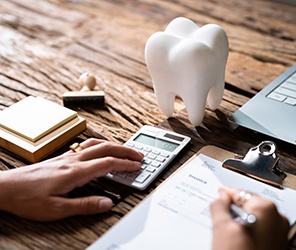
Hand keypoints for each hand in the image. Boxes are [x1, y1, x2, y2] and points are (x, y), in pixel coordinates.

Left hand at [0, 138, 143, 220]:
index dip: (125, 165)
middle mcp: (73, 160)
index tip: (138, 166)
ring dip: (114, 146)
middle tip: (139, 155)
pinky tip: (100, 150)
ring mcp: (67, 157)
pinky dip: (101, 146)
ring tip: (125, 150)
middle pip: (106, 148)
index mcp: (75, 172)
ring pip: (96, 144)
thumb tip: (108, 203)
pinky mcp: (61, 158)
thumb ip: (85, 205)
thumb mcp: (57, 209)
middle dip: (125, 151)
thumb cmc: (28, 198)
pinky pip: (86, 146)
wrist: (5, 188)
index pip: (107, 163)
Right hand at [210, 187, 289, 249]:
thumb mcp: (221, 228)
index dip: (227, 193)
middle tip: (220, 212)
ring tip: (227, 229)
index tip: (220, 193)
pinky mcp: (277, 245)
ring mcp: (280, 234)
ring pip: (255, 219)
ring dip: (240, 220)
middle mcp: (278, 219)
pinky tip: (237, 239)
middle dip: (234, 208)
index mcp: (267, 209)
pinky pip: (260, 231)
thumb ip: (219, 206)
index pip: (242, 193)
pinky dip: (248, 230)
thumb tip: (221, 197)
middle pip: (250, 206)